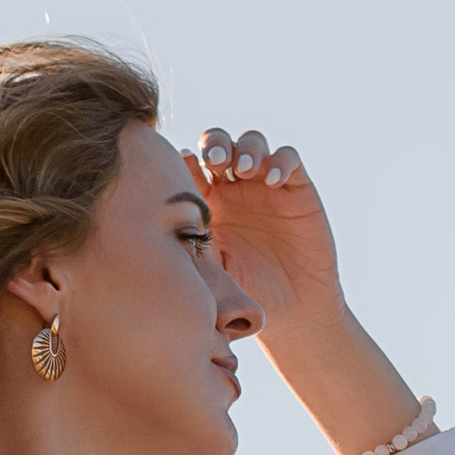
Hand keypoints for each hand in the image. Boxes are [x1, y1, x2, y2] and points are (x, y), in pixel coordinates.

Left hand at [185, 130, 341, 342]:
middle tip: (214, 160)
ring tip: (243, 169)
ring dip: (246, 149)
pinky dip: (280, 161)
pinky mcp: (297, 188)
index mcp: (209, 201)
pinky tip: (272, 180)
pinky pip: (288, 159)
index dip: (187, 160)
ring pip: (253, 143)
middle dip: (215, 145)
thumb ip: (190, 248)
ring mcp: (266, 184)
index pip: (193, 166)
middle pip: (220, 144)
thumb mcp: (211, 271)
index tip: (181, 166)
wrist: (291, 311)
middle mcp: (235, 187)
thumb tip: (157, 230)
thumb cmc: (246, 293)